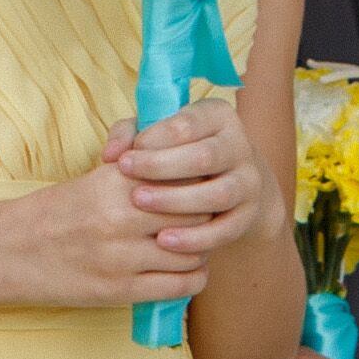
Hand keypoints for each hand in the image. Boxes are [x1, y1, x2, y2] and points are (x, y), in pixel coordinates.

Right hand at [0, 154, 220, 310]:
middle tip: (205, 218)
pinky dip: (193, 279)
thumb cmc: (58, 211)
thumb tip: (179, 155)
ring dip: (201, 250)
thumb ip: (137, 162)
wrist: (12, 252)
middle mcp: (122, 217)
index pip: (184, 176)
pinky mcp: (120, 290)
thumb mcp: (96, 177)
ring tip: (195, 246)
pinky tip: (188, 271)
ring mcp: (122, 257)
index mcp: (116, 182)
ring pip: (192, 252)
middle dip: (206, 215)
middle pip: (195, 213)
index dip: (199, 182)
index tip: (201, 187)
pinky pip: (178, 286)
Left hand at [113, 89, 273, 269]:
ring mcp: (248, 181)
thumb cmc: (180, 153)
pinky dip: (195, 238)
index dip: (153, 141)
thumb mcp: (157, 134)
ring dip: (177, 202)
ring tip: (141, 206)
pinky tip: (164, 241)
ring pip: (218, 194)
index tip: (125, 159)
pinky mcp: (248, 215)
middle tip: (128, 182)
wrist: (229, 183)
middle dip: (162, 169)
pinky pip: (226, 230)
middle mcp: (239, 145)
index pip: (187, 125)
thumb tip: (109, 155)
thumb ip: (129, 135)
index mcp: (217, 116)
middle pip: (204, 157)